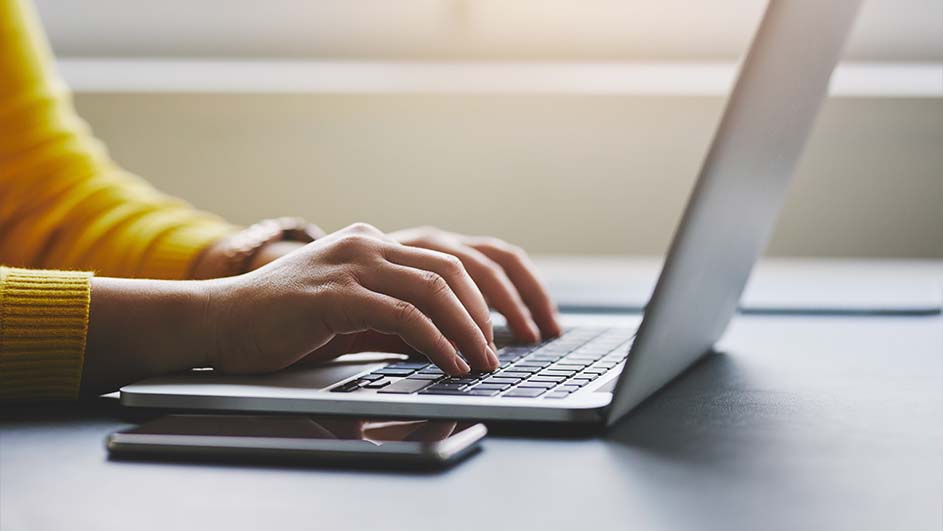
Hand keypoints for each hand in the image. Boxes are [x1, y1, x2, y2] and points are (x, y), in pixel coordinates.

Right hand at [204, 223, 499, 375]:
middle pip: (451, 270)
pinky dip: (435, 342)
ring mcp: (350, 265)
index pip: (448, 260)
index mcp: (372, 243)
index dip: (483, 296)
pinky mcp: (334, 295)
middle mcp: (366, 244)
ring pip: (434, 290)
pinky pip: (403, 316)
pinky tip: (449, 364)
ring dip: (467, 330)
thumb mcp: (351, 316)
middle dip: (486, 313)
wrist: (217, 321)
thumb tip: (444, 343)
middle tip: (496, 352)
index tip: (501, 331)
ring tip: (481, 362)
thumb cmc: (281, 323)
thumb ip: (395, 322)